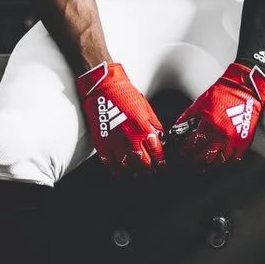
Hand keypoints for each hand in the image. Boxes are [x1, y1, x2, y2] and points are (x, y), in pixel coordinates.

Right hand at [75, 61, 164, 176]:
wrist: (103, 88)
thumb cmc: (124, 94)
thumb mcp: (146, 108)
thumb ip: (154, 125)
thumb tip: (160, 137)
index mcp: (144, 130)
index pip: (157, 154)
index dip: (161, 164)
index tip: (162, 167)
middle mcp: (131, 140)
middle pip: (144, 165)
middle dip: (149, 172)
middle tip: (151, 174)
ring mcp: (115, 144)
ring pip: (127, 169)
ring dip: (134, 174)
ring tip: (137, 175)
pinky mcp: (102, 145)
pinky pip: (110, 165)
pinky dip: (117, 172)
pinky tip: (121, 172)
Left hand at [169, 63, 264, 168]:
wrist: (246, 88)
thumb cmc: (223, 92)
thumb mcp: (199, 103)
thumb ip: (186, 118)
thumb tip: (176, 130)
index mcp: (210, 124)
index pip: (193, 146)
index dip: (184, 153)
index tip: (181, 155)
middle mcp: (222, 134)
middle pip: (204, 157)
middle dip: (193, 163)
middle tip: (187, 165)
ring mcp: (235, 140)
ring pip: (219, 161)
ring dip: (208, 166)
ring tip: (200, 167)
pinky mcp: (244, 141)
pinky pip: (234, 159)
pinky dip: (225, 164)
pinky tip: (218, 164)